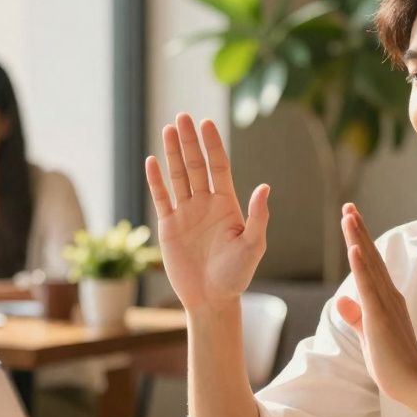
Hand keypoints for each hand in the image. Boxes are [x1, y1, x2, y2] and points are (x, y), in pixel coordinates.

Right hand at [145, 113, 269, 310]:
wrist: (212, 299)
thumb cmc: (236, 275)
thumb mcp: (253, 246)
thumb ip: (257, 217)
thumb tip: (264, 187)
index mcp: (227, 205)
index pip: (218, 167)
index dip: (212, 145)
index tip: (207, 123)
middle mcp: (205, 204)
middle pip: (196, 165)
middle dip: (189, 141)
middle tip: (183, 116)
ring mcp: (186, 214)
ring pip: (178, 176)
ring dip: (172, 153)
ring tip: (168, 128)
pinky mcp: (169, 227)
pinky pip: (161, 198)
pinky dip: (156, 180)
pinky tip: (152, 160)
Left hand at [335, 203, 416, 402]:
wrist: (416, 385)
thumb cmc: (394, 364)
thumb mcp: (369, 335)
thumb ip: (356, 316)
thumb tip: (341, 299)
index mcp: (386, 300)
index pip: (370, 264)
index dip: (359, 241)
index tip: (350, 220)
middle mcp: (389, 296)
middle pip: (370, 256)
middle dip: (358, 230)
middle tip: (348, 207)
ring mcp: (386, 304)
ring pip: (369, 265)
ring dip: (358, 239)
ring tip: (349, 216)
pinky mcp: (381, 316)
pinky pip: (369, 287)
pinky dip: (361, 266)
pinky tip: (354, 248)